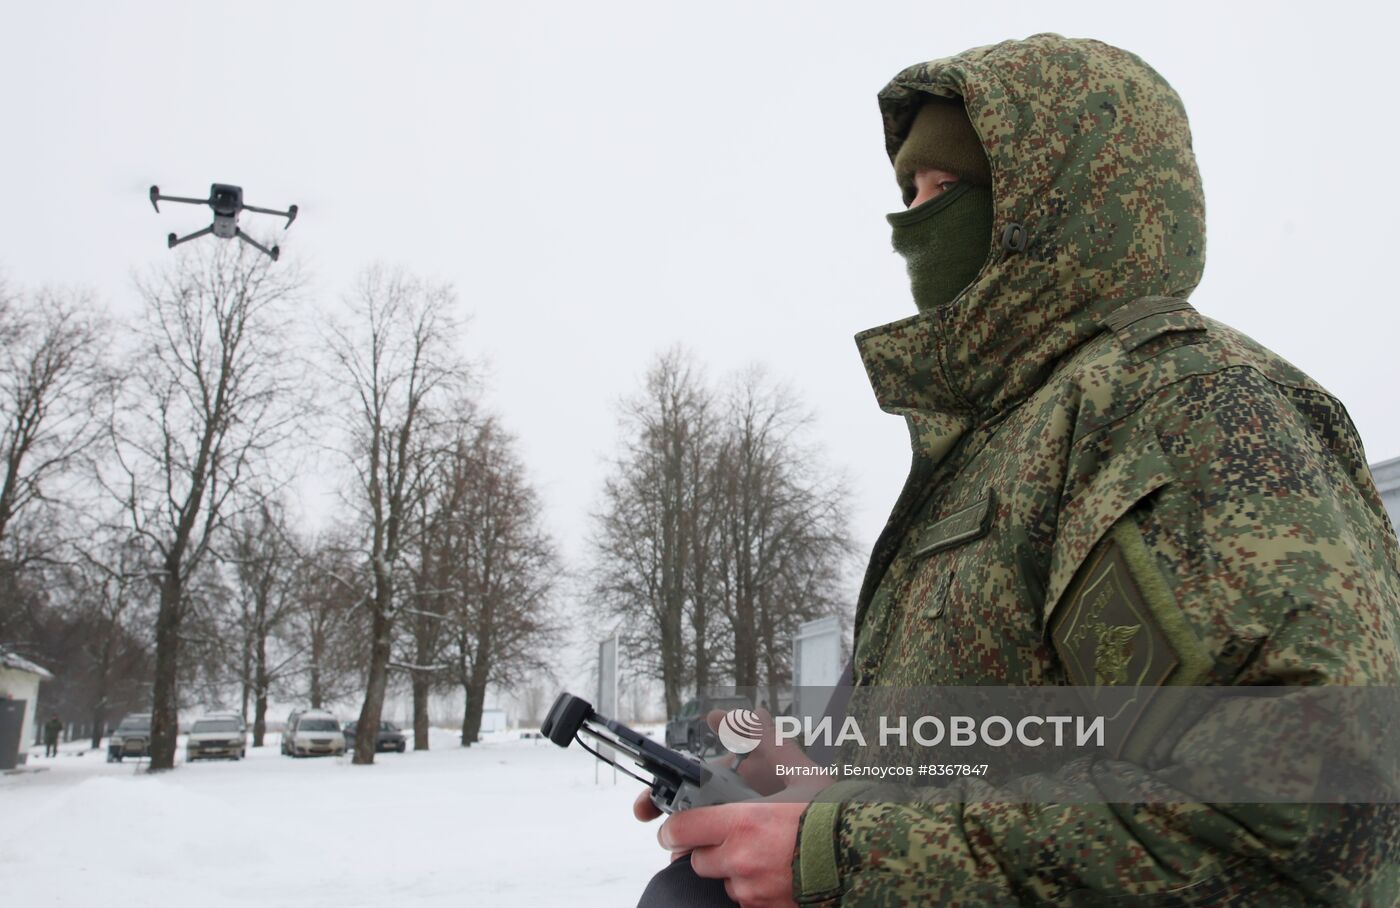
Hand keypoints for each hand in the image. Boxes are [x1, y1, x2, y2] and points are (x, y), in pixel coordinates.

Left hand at [631, 709, 833, 905]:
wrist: (871, 856)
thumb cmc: (834, 811)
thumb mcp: (796, 769)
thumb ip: (755, 737)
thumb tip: (720, 714)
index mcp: (743, 823)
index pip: (681, 831)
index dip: (676, 827)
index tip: (679, 825)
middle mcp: (743, 861)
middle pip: (699, 861)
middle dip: (710, 848)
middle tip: (734, 836)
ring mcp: (755, 892)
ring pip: (725, 883)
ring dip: (735, 872)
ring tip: (764, 854)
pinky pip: (748, 903)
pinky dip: (756, 891)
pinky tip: (779, 874)